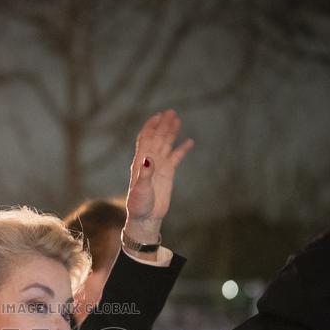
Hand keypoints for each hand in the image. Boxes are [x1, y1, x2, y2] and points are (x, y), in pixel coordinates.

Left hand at [125, 110, 193, 240]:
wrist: (146, 217)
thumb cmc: (139, 204)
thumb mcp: (140, 189)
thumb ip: (145, 173)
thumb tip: (149, 158)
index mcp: (140, 161)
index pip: (145, 138)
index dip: (151, 126)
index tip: (158, 116)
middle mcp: (149, 160)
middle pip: (157, 137)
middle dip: (163, 125)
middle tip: (172, 112)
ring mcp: (159, 166)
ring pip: (166, 144)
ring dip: (171, 132)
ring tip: (178, 119)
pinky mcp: (168, 173)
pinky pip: (176, 157)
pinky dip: (182, 149)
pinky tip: (190, 141)